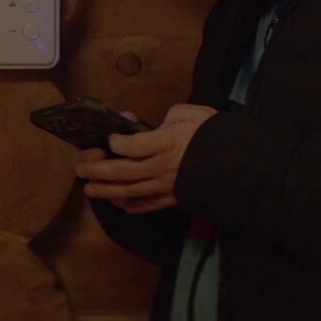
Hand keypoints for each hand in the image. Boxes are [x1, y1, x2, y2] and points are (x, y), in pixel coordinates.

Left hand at [74, 104, 217, 214]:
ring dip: (106, 191)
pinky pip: (149, 205)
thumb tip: (151, 123)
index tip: (108, 139)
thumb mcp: (190, 114)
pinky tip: (120, 205)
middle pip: (122, 171)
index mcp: (166, 143)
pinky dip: (132, 206)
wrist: (240, 163)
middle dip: (97, 169)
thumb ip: (167, 118)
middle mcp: (161, 168)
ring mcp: (166, 186)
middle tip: (80, 168)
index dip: (115, 143)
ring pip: (130, 191)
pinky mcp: (174, 198)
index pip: (131, 146)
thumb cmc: (214, 134)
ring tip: (89, 189)